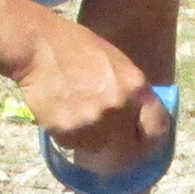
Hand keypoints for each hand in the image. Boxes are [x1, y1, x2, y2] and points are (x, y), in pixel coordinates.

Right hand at [20, 18, 171, 165]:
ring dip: (87, 138)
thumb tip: (136, 117)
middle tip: (102, 136)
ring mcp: (94, 122)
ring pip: (96, 147)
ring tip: (73, 113)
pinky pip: (71, 144)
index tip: (141, 144)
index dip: (149, 141)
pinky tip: (57, 113)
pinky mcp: (69, 131)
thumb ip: (129, 90)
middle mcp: (119, 108)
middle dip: (116, 146)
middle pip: (126, 147)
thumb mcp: (114, 61)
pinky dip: (66, 135)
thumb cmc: (73, 46)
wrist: (37, 45)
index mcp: (135, 87)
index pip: (157, 128)